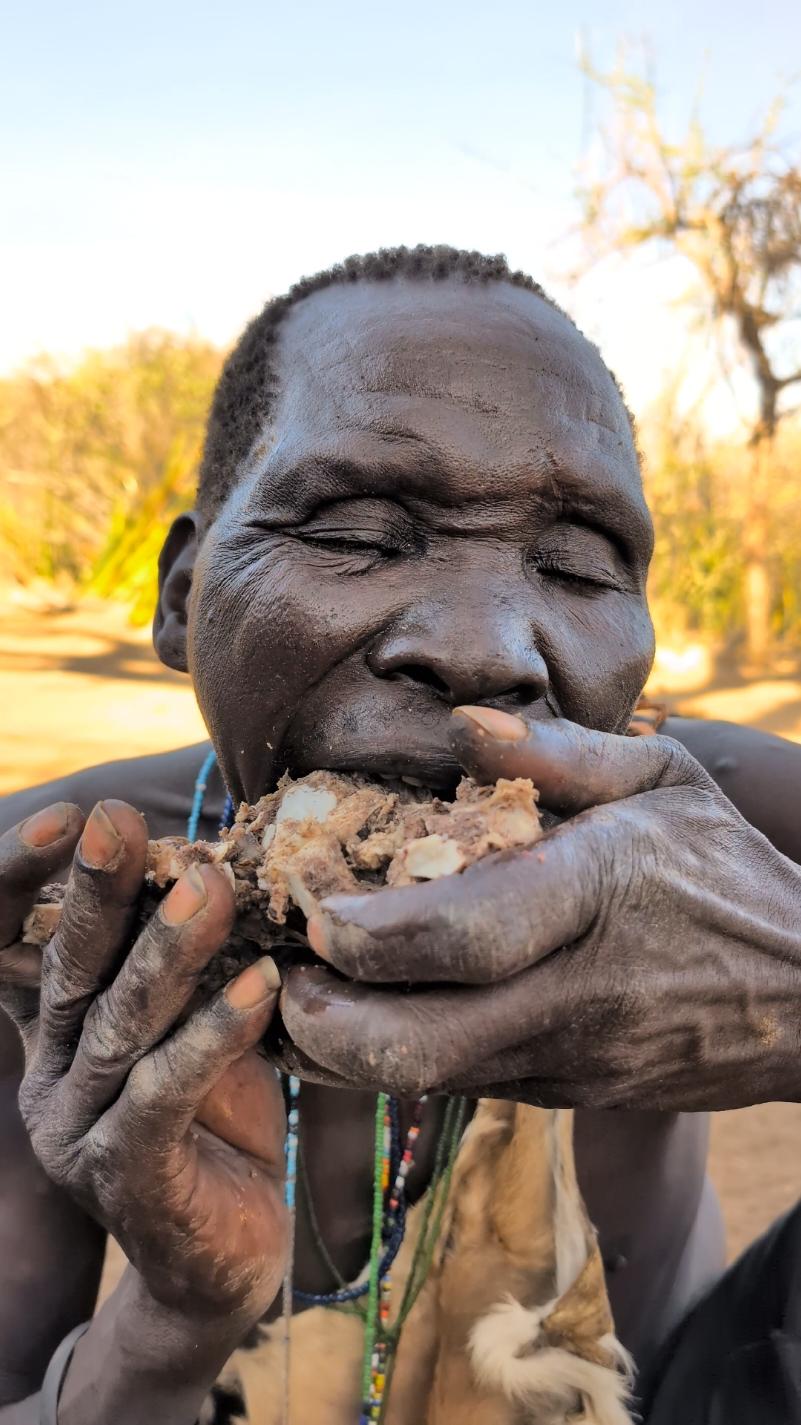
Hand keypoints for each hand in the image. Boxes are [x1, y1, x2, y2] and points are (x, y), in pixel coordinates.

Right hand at [0, 800, 286, 1330]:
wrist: (226, 1254)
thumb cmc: (217, 1118)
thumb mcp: (194, 1023)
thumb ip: (184, 960)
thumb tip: (209, 859)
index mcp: (55, 1032)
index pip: (15, 945)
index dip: (25, 881)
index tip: (74, 816)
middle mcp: (49, 1076)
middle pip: (67, 971)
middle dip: (94, 891)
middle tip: (116, 820)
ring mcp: (77, 1131)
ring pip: (117, 1027)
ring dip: (166, 951)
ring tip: (209, 886)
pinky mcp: (124, 1177)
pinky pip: (166, 1093)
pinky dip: (215, 1035)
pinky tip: (264, 985)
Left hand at [279, 709, 800, 1110]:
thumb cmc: (725, 872)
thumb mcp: (663, 780)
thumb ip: (560, 753)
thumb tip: (459, 726)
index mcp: (597, 894)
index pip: (465, 935)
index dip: (367, 936)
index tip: (309, 913)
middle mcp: (572, 992)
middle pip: (415, 1046)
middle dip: (318, 1025)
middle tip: (274, 975)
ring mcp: (565, 1057)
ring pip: (422, 1083)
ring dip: (337, 1049)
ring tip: (293, 992)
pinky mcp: (560, 1092)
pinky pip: (455, 1083)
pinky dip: (392, 1056)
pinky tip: (365, 1009)